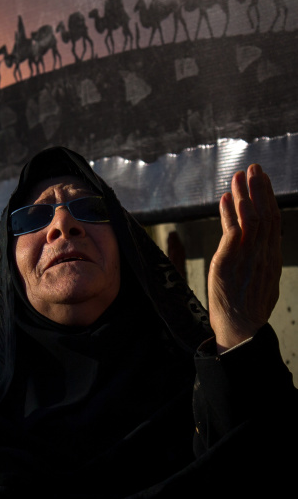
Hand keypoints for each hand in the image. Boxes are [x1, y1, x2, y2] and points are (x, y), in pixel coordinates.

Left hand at [208, 164, 280, 352]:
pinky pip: (231, 233)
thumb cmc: (249, 307)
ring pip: (249, 219)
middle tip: (253, 167)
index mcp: (271, 258)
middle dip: (259, 188)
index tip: (262, 179)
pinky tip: (225, 199)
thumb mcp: (262, 279)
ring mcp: (246, 259)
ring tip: (239, 176)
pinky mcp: (228, 264)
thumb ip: (261, 257)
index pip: (273, 221)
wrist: (242, 331)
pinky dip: (228, 214)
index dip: (268, 197)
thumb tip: (262, 239)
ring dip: (244, 195)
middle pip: (264, 214)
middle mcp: (262, 255)